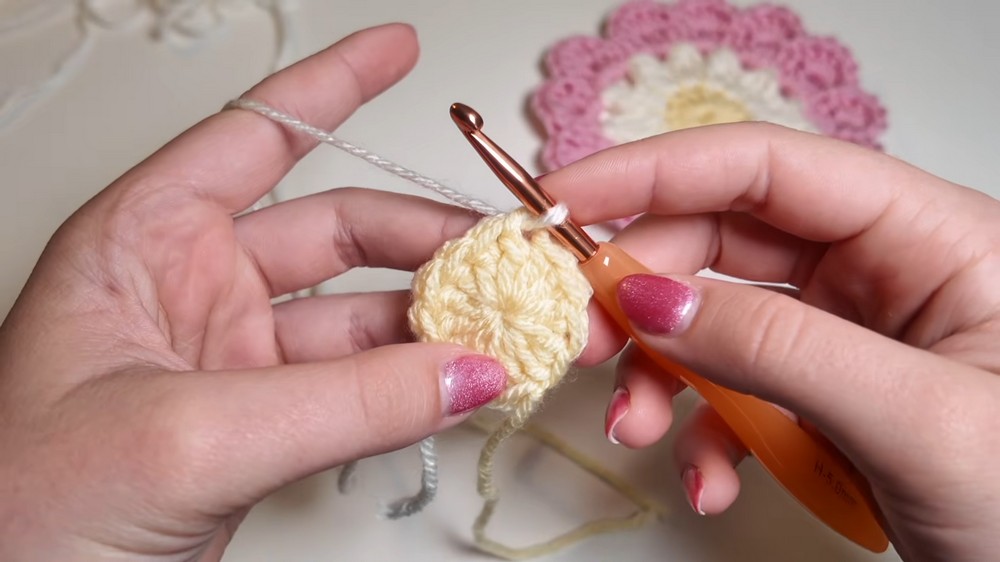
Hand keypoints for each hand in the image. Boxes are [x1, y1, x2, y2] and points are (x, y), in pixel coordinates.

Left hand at [0, 24, 506, 560]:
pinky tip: (465, 381)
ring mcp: (233, 361)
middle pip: (337, 230)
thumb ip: (343, 403)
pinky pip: (359, 386)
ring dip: (438, 322)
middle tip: (507, 252)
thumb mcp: (185, 436)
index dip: (333, 87)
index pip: (255, 137)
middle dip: (428, 236)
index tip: (399, 51)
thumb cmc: (18, 513)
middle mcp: (191, 289)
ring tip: (510, 326)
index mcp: (142, 243)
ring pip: (360, 316)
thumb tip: (467, 370)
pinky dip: (417, 386)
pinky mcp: (262, 426)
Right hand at [543, 123, 999, 561]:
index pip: (766, 167)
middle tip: (581, 336)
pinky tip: (707, 481)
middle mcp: (882, 270)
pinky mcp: (828, 394)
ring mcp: (851, 334)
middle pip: (723, 241)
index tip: (564, 202)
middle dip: (642, 290)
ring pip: (718, 321)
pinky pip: (740, 390)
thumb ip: (777, 350)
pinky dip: (704, 433)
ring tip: (637, 428)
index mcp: (927, 234)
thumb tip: (648, 298)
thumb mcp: (915, 419)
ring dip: (662, 374)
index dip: (654, 172)